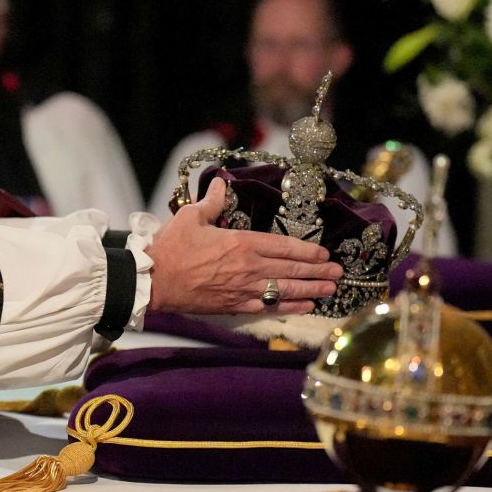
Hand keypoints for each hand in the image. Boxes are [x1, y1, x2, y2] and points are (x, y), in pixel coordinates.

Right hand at [145, 177, 344, 314]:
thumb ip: (213, 202)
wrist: (154, 281)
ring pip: (286, 290)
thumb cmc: (170, 248)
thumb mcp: (191, 217)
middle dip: (318, 271)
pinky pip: (269, 307)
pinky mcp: (235, 306)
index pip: (284, 246)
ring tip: (329, 290)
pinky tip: (304, 306)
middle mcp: (249, 268)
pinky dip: (289, 307)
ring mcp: (244, 290)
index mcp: (241, 243)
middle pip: (292, 270)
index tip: (324, 252)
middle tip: (337, 273)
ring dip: (311, 290)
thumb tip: (222, 184)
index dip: (307, 250)